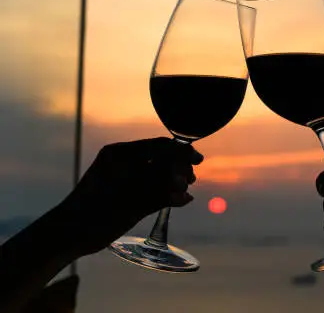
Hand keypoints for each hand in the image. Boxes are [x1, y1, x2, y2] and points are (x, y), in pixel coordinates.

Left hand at [59, 137, 202, 255]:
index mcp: (122, 154)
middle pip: (162, 158)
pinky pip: (155, 189)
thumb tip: (187, 191)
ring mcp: (128, 178)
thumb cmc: (95, 211)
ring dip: (175, 182)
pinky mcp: (130, 195)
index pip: (159, 146)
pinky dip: (167, 193)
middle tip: (190, 181)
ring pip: (160, 174)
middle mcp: (126, 163)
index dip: (181, 151)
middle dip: (179, 168)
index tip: (199, 160)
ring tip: (183, 193)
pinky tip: (179, 200)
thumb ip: (159, 192)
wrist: (69, 233)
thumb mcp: (130, 199)